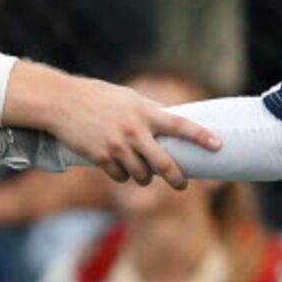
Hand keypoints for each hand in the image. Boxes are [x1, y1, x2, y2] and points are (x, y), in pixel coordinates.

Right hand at [13, 72, 223, 185]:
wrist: (62, 102)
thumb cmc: (98, 97)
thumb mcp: (128, 98)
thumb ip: (150, 112)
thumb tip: (171, 126)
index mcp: (145, 112)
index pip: (180, 125)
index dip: (201, 136)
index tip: (218, 145)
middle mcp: (134, 130)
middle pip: (164, 163)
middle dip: (177, 178)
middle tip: (182, 185)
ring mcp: (117, 146)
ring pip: (141, 174)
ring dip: (145, 178)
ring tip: (143, 173)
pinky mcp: (101, 157)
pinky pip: (120, 177)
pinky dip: (123, 176)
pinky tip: (120, 169)